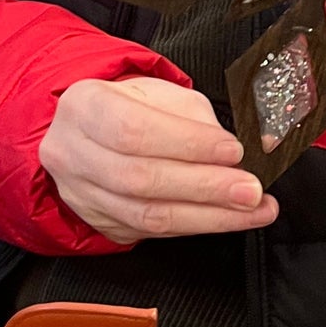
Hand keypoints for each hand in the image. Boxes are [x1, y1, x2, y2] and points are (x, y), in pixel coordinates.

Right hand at [39, 77, 277, 243]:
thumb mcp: (159, 93)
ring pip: (147, 216)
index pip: (135, 130)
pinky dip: (195, 227)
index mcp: (85, 106)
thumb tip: (235, 153)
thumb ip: (193, 119)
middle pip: (141, 179)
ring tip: (252, 211)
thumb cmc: (130, 105)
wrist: (90, 131)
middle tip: (250, 190)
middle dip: (204, 187)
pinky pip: (151, 233)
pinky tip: (226, 219)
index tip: (232, 151)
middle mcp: (73, 153)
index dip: (187, 144)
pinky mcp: (100, 223)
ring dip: (209, 216)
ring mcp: (82, 194)